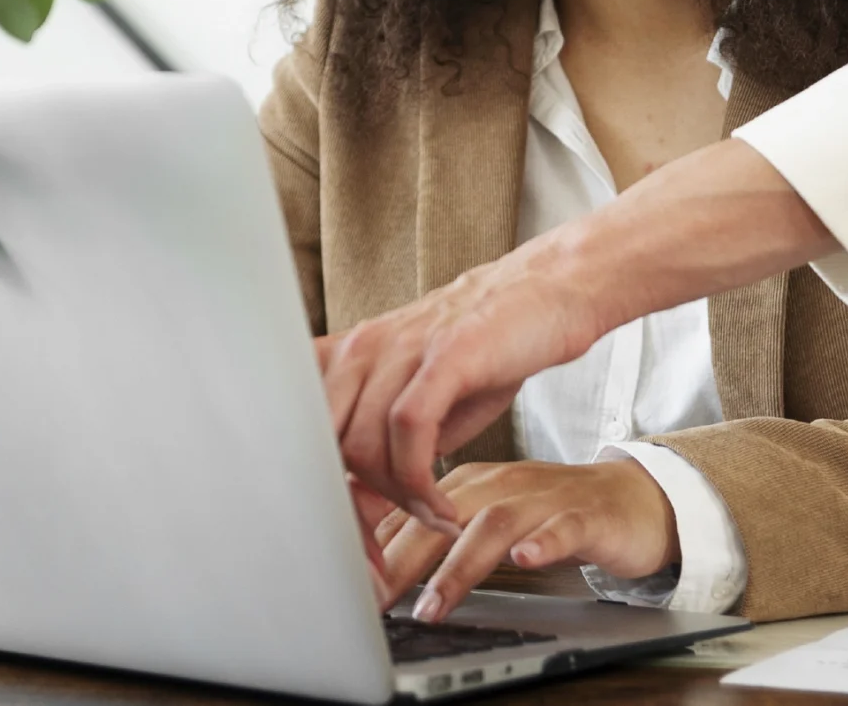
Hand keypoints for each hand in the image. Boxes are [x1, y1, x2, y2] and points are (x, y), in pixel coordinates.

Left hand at [318, 240, 618, 532]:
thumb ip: (383, 449)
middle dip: (349, 511)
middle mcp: (361, 348)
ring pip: (364, 443)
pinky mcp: (444, 353)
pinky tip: (443, 504)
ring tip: (432, 516)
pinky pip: (409, 428)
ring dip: (397, 499)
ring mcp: (400, 347)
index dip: (319, 499)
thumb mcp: (420, 404)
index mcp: (345, 358)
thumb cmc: (484, 352)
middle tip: (383, 552)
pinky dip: (420, 481)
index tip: (349, 543)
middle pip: (323, 446)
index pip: (301, 437)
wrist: (547, 295)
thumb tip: (359, 512)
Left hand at [376, 459, 676, 622]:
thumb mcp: (485, 518)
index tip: (346, 585)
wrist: (631, 502)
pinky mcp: (585, 517)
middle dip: (402, 562)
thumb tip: (373, 563)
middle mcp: (502, 484)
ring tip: (435, 603)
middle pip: (441, 516)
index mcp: (470, 483)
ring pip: (494, 525)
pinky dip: (542, 545)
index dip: (376, 548)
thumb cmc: (551, 514)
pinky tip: (525, 562)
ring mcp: (544, 499)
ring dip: (460, 566)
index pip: (410, 511)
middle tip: (374, 602)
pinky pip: (562, 529)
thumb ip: (435, 534)